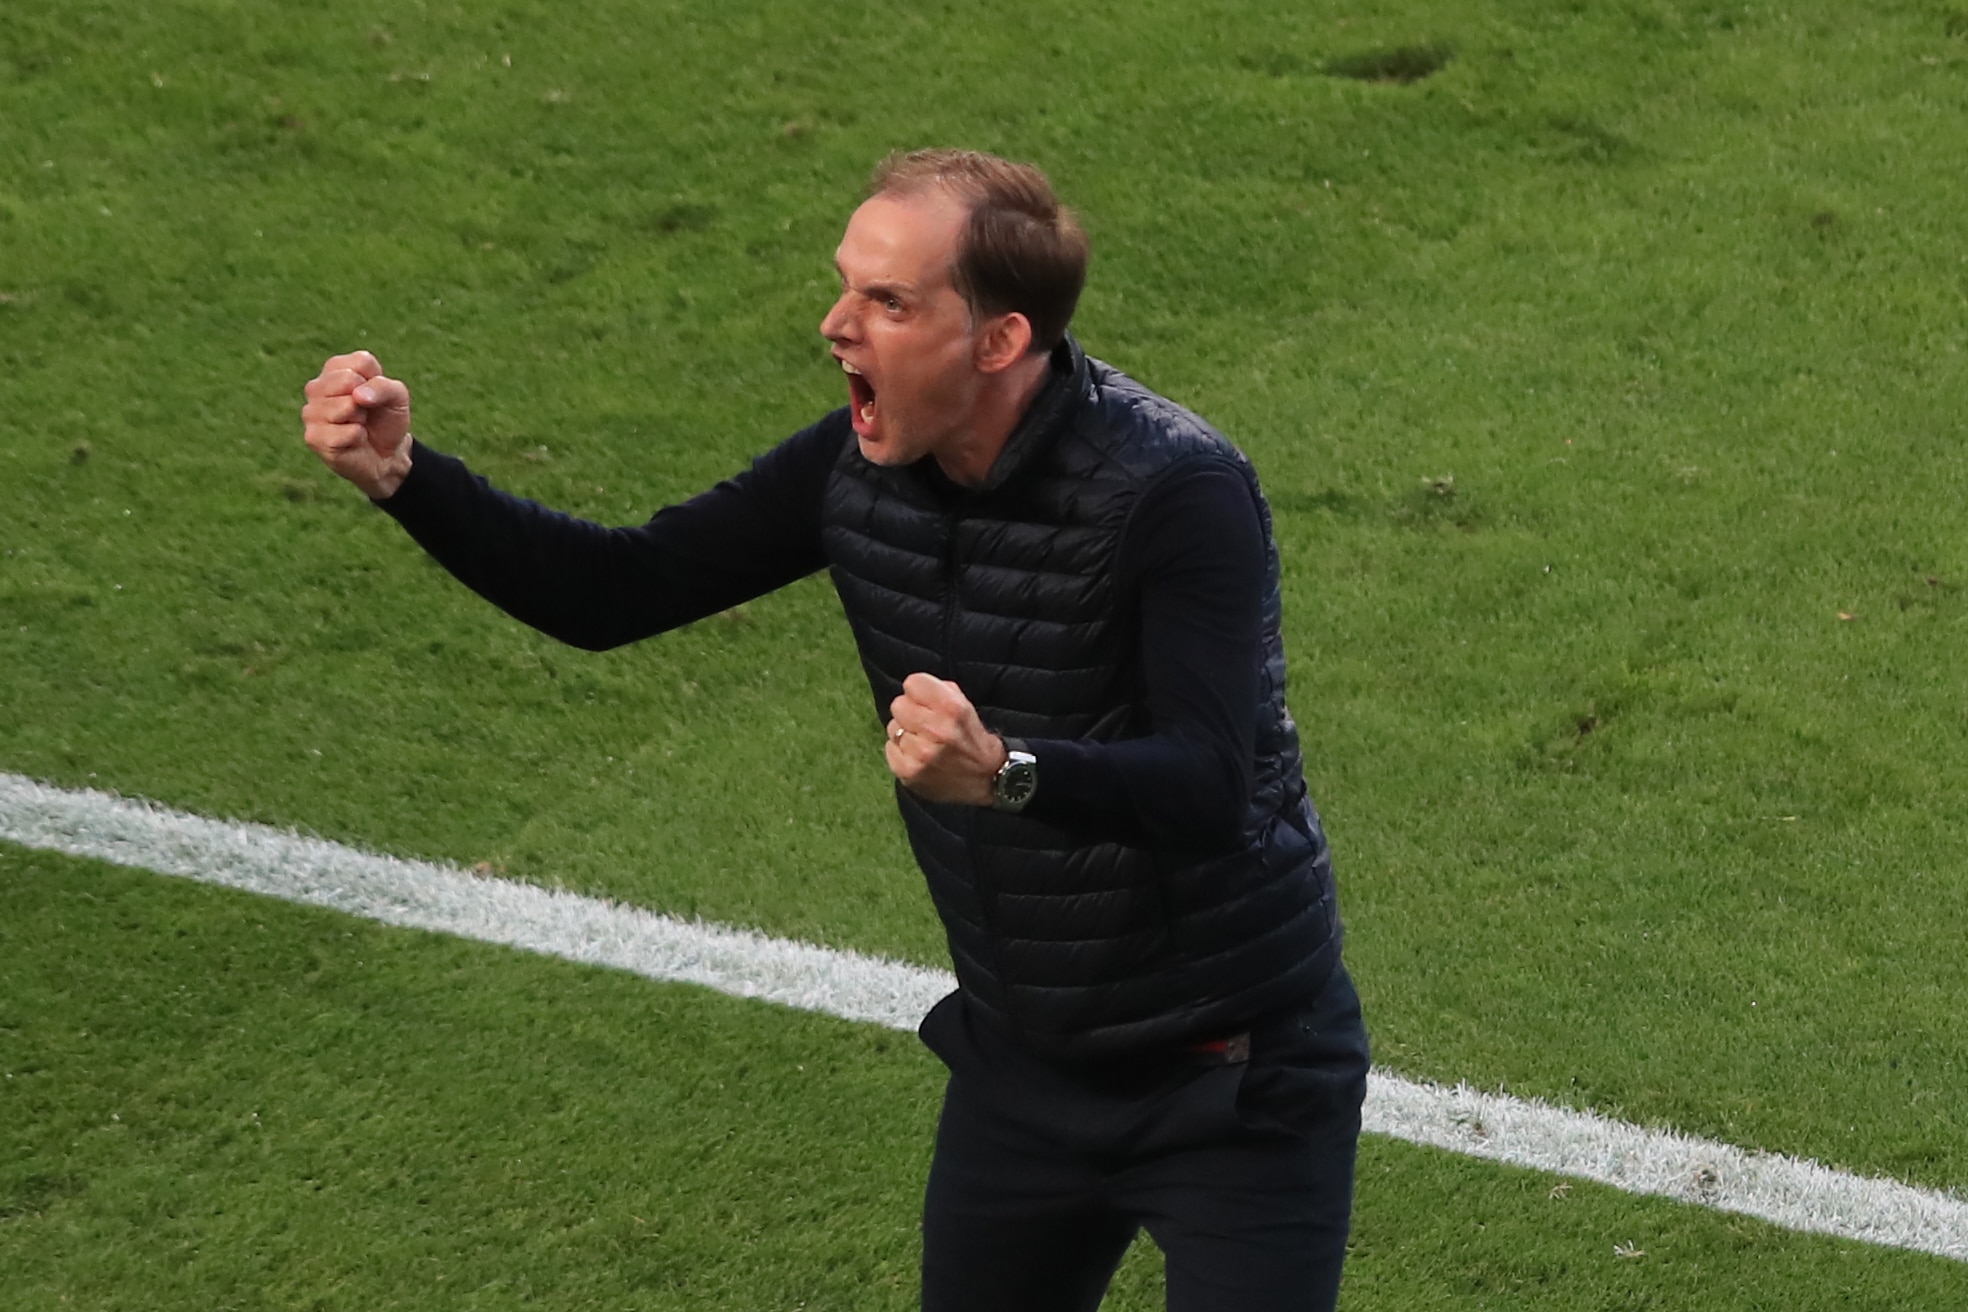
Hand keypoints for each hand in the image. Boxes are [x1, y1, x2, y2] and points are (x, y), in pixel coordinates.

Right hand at [302, 350, 413, 499]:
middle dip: (367, 401)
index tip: (374, 395)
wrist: (386, 455)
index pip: (361, 362)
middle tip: (365, 413)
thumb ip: (384, 386)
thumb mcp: (397, 397)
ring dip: (361, 420)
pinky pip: (346, 431)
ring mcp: (311, 412)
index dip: (378, 382)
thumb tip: (357, 396)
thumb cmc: (386, 419)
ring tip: (357, 425)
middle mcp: (317, 387)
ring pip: (346, 406)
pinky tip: (352, 441)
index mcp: (336, 369)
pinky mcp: (313, 436)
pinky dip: (357, 437)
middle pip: (349, 380)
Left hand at [885, 672, 1008, 805]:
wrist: (987, 780)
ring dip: (906, 733)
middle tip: (923, 723)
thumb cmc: (975, 741)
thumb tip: (915, 688)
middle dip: (910, 712)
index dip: (919, 691)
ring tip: (923, 743)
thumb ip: (942, 691)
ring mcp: (920, 753)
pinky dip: (901, 752)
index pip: (912, 683)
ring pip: (893, 728)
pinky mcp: (908, 771)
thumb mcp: (967, 707)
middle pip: (898, 704)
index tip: (925, 701)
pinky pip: (890, 748)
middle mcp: (935, 729)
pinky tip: (918, 757)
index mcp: (952, 708)